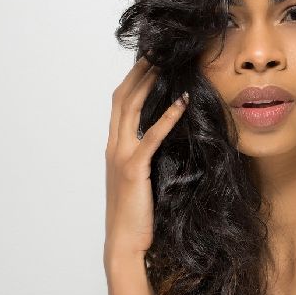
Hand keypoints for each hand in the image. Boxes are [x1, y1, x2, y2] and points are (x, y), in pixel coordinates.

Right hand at [104, 56, 187, 265]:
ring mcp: (121, 156)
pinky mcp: (134, 169)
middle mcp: (113, 147)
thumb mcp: (137, 181)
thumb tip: (163, 143)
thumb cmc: (134, 216)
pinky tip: (182, 102)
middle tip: (157, 52)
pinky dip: (167, 117)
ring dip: (149, 83)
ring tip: (166, 65)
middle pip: (123, 98)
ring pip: (131, 109)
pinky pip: (151, 136)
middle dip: (139, 72)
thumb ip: (144, 159)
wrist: (123, 243)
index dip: (132, 80)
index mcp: (113, 149)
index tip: (149, 62)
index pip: (120, 105)